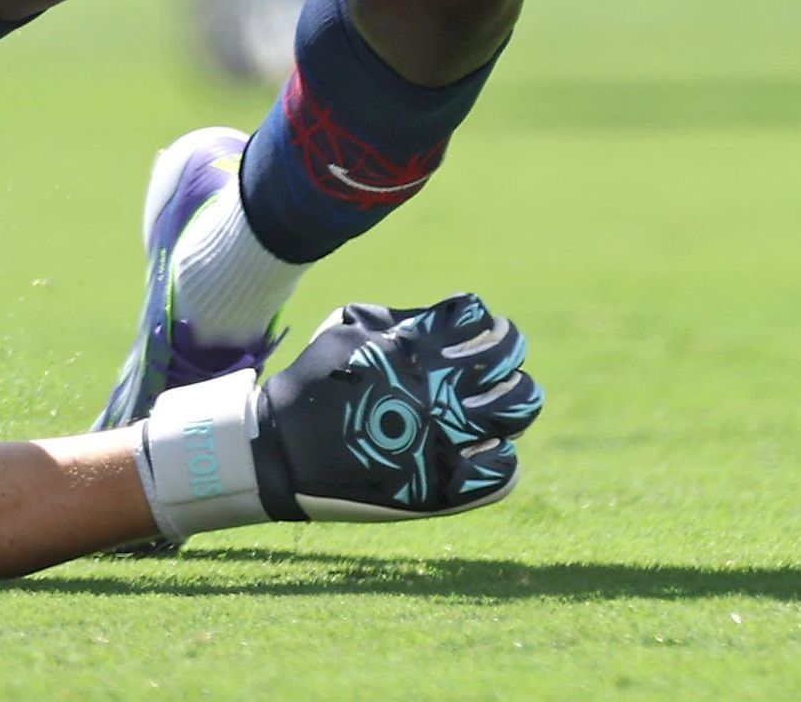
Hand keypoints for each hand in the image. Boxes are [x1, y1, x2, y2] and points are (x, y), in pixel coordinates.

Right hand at [132, 294, 545, 538]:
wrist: (283, 450)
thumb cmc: (318, 379)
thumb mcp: (351, 325)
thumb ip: (405, 318)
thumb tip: (455, 315)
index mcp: (417, 347)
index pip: (482, 321)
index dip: (485, 326)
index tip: (476, 337)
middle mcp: (438, 391)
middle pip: (512, 366)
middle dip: (509, 361)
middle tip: (495, 373)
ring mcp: (444, 440)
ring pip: (518, 413)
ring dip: (516, 404)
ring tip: (498, 408)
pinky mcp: (443, 486)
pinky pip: (503, 471)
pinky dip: (501, 458)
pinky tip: (485, 450)